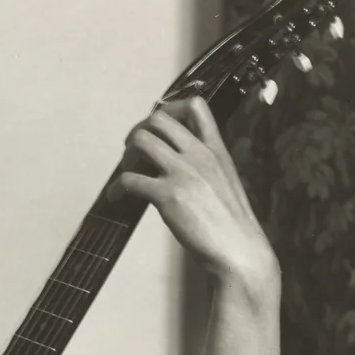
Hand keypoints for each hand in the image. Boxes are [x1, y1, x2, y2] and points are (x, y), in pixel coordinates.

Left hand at [108, 97, 279, 296]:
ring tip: (127, 173)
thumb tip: (176, 164)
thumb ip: (204, 165)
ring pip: (141, 140)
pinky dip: (117, 187)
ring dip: (127, 155)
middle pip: (158, 119)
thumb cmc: (230, 222)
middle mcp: (198, 154)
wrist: (238, 248)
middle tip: (133, 155)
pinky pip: (129, 179)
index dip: (168, 110)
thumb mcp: (224, 180)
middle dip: (138, 133)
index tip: (156, 131)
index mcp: (215, 148)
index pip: (195, 106)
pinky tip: (117, 197)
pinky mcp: (168, 196)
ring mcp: (182, 173)